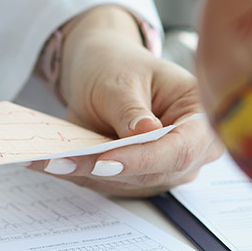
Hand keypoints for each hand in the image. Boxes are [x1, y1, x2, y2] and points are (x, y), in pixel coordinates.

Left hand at [26, 6, 223, 195]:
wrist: (103, 69)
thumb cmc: (119, 65)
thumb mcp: (121, 79)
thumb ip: (131, 110)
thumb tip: (144, 134)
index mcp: (200, 112)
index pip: (182, 147)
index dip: (146, 158)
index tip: (108, 160)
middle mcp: (192, 146)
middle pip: (157, 172)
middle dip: (109, 170)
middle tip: (65, 161)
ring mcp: (168, 166)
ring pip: (131, 184)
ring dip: (89, 175)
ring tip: (52, 161)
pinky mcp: (141, 178)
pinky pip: (112, 185)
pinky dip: (82, 175)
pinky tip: (54, 164)